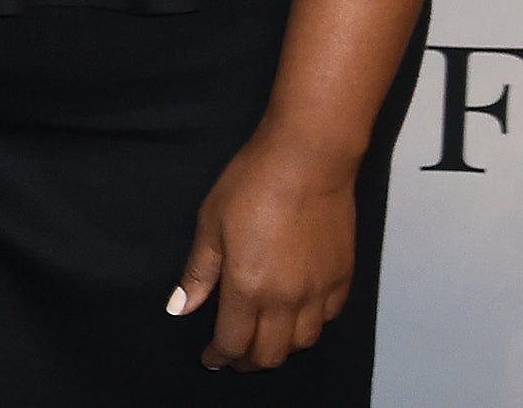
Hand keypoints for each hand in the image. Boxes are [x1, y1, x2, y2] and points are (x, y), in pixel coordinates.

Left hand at [170, 130, 358, 371]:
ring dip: (279, 349)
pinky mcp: (342, 279)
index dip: (218, 357)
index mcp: (248, 287)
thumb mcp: (210, 224)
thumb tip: (180, 309)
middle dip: (247, 362)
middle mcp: (286, 299)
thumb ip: (199, 273)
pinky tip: (296, 317)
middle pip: (270, 354)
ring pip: (302, 343)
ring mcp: (319, 292)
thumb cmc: (251, 185)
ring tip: (262, 340)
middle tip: (233, 356)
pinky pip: (326, 320)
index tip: (209, 359)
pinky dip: (309, 328)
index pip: (232, 342)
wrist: (307, 162)